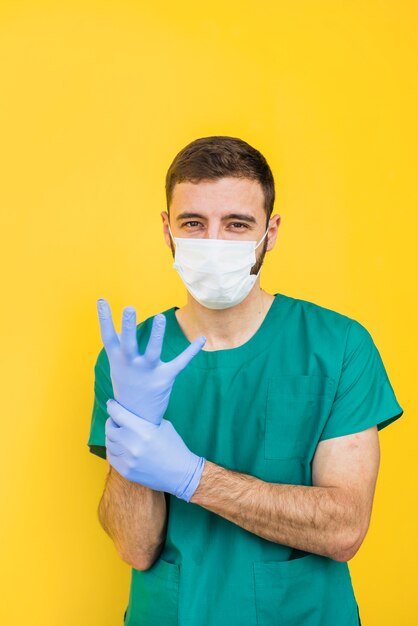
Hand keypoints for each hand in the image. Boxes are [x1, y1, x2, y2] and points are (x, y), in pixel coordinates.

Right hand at [96, 298, 205, 423]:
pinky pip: (180, 362)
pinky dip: (191, 351)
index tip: (102, 300)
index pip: (108, 336)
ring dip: (157, 335)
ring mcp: (148, 372)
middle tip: (129, 308)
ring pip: (153, 351)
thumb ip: (118, 345)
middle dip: (128, 326)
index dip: (104, 318)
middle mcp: (131, 364)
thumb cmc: (127, 382)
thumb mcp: (118, 364)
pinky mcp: (165, 378)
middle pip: (129, 343)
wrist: (136, 415)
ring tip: (160, 317)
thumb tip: (113, 322)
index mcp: (117, 359)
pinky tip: (202, 339)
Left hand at [105, 398, 205, 501]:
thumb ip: (145, 419)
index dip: (112, 407)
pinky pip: (111, 456)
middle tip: (115, 420)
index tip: (112, 404)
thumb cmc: (174, 446)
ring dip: (112, 436)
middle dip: (111, 422)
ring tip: (118, 433)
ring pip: (109, 443)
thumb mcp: (163, 426)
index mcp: (143, 431)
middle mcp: (132, 445)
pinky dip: (114, 449)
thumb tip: (132, 412)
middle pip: (110, 429)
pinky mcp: (126, 471)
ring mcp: (128, 460)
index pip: (118, 414)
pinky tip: (120, 446)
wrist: (180, 473)